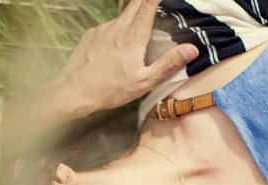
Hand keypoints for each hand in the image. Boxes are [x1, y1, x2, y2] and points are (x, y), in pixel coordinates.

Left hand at [54, 0, 197, 116]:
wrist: (75, 91)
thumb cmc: (111, 89)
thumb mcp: (145, 81)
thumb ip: (169, 63)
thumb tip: (192, 49)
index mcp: (133, 36)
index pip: (148, 5)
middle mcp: (118, 27)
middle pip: (134, 3)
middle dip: (146, 0)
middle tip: (154, 3)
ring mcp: (102, 29)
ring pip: (121, 17)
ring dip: (131, 18)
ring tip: (137, 32)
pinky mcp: (91, 35)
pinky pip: (108, 27)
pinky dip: (116, 31)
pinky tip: (115, 48)